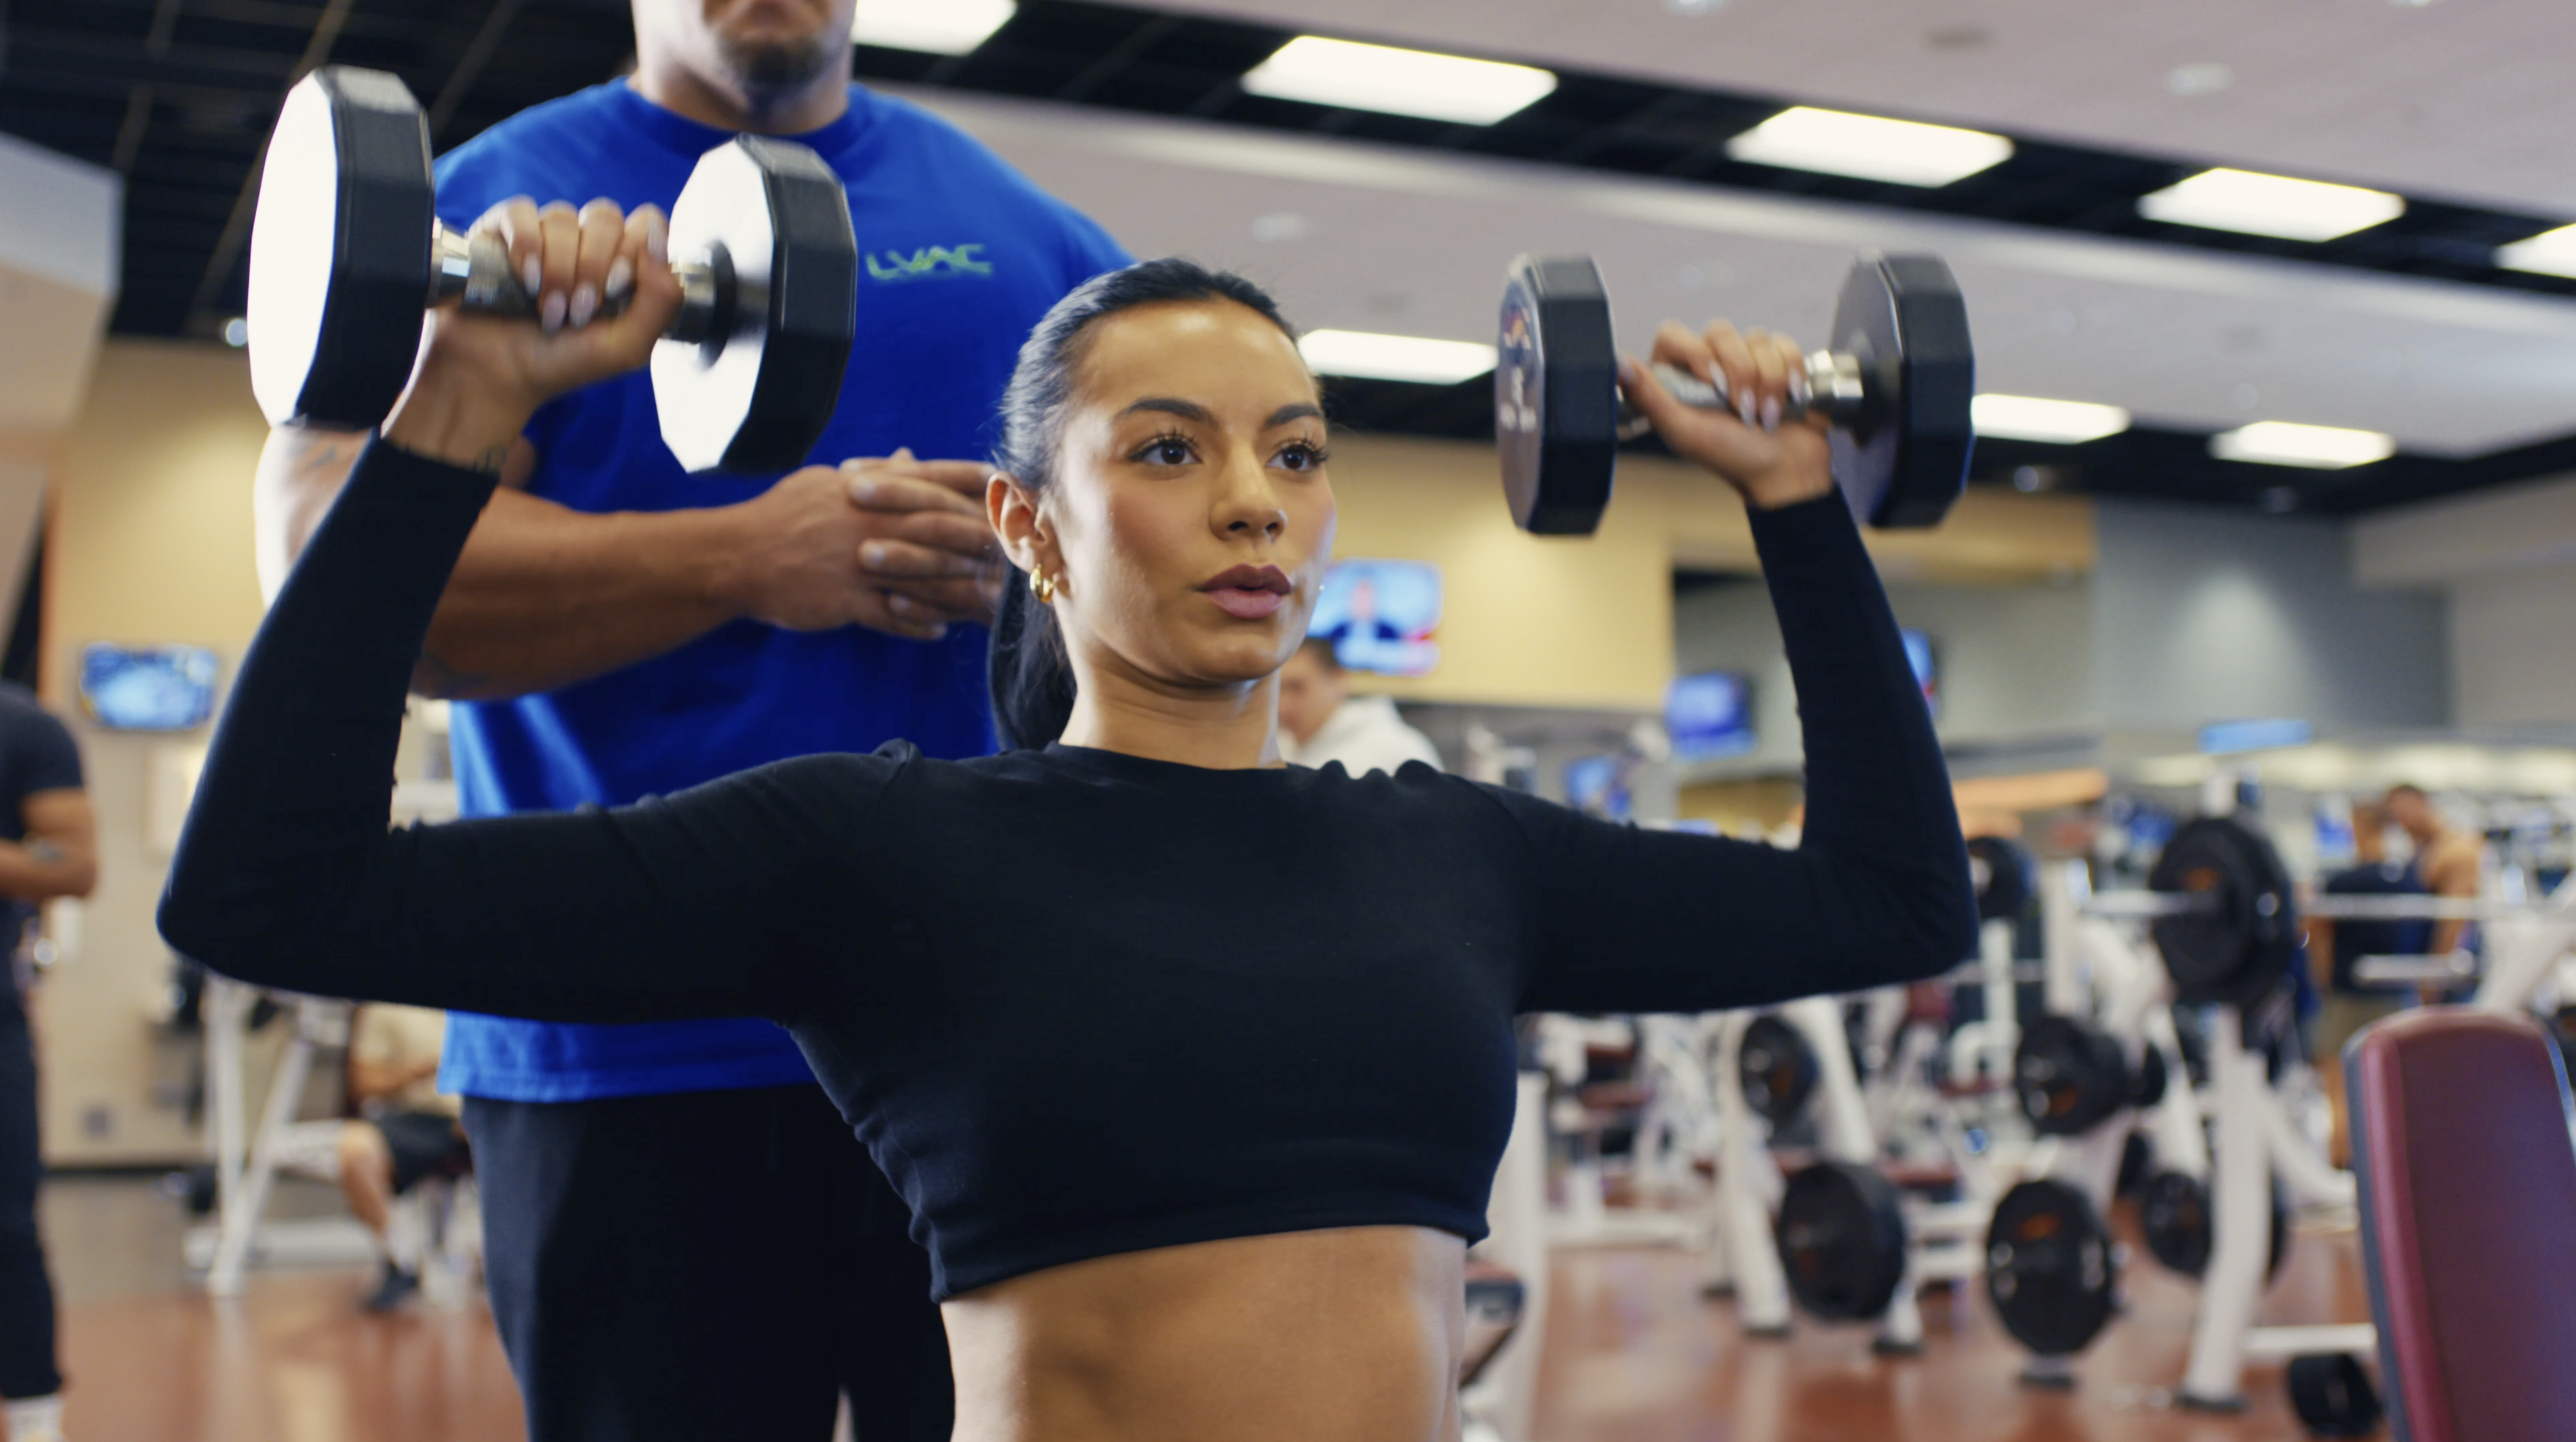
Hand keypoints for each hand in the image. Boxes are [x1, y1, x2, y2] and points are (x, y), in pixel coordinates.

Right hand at [384, 198, 681, 469]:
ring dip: (558, 270)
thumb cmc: (563, 363)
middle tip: (577, 312)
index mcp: (622, 264)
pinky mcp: (502, 231)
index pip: (646, 223)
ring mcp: (544, 234)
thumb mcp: (627, 347)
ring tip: (547, 311)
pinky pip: (521, 211)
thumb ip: (661, 298)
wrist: (500, 376)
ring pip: (563, 217)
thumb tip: (657, 237)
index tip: (615, 291)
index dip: (634, 251)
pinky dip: (526, 246)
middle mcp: (586, 243)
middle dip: (592, 268)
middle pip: (605, 217)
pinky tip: (524, 281)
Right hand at [717, 451, 1000, 640]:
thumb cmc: (780, 516)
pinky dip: (918, 625)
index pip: (931, 480)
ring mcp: (861, 564)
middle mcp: (871, 523)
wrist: (735, 557)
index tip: (1006, 487)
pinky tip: (940, 632)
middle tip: (1012, 551)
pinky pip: (893, 618)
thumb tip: (910, 456)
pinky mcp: (848, 601)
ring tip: (983, 601)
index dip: (971, 484)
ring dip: (956, 590)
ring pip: (923, 577)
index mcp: (867, 490)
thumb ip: (875, 473)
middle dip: (978, 540)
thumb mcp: (825, 484)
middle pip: (939, 530)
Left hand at [1620, 320, 1834, 511]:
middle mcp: (1709, 364)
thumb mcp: (1683, 431)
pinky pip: (1783, 345)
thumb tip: (1618, 363)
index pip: (1672, 333)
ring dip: (1767, 382)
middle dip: (1739, 373)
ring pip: (1756, 338)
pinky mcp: (1778, 361)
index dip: (1694, 352)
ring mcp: (1745, 360)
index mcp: (1678, 378)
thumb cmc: (1731, 457)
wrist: (1784, 470)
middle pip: (1720, 331)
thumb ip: (1649, 397)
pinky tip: (1789, 400)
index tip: (1709, 383)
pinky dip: (1790, 375)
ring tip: (1765, 415)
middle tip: (1741, 410)